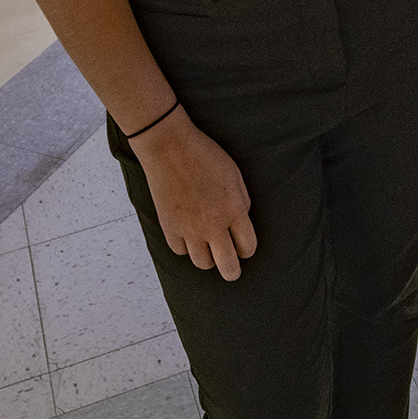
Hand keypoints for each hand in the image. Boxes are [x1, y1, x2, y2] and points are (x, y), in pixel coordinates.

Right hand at [133, 112, 258, 276]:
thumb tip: (241, 223)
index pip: (247, 247)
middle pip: (227, 266)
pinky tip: (188, 235)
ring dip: (208, 258)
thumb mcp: (235, 175)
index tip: (243, 248)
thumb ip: (242, 202)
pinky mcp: (169, 228)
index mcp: (234, 210)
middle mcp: (213, 225)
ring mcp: (189, 229)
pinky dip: (185, 246)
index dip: (247, 250)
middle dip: (232, 271)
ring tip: (208, 248)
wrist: (169, 147)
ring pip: (202, 263)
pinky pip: (180, 251)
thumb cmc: (205, 156)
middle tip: (231, 269)